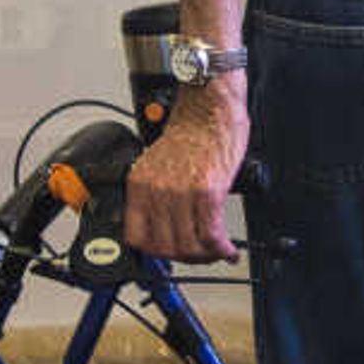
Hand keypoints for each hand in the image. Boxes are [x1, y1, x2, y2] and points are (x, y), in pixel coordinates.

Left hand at [123, 79, 249, 263]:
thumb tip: (167, 222)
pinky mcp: (207, 191)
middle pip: (165, 246)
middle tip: (200, 256)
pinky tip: (227, 248)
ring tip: (216, 252)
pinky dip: (221, 248)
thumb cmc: (192, 127)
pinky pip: (211, 234)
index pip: (137, 236)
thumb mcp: (158, 161)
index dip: (156, 253)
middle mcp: (156, 190)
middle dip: (186, 258)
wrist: (210, 105)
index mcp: (140, 183)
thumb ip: (157, 192)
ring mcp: (180, 192)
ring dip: (205, 256)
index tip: (170, 253)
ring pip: (189, 245)